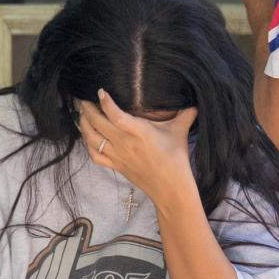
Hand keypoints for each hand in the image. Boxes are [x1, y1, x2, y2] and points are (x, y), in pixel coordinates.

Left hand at [78, 90, 198, 213]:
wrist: (171, 188)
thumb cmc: (176, 159)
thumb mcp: (181, 132)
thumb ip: (187, 113)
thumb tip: (196, 97)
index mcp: (139, 132)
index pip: (116, 115)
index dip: (105, 102)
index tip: (100, 90)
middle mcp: (124, 143)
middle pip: (97, 123)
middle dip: (87, 108)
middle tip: (83, 97)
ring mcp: (117, 155)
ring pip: (91, 138)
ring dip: (83, 123)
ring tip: (82, 112)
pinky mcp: (115, 165)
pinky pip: (94, 155)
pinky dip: (87, 144)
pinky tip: (87, 134)